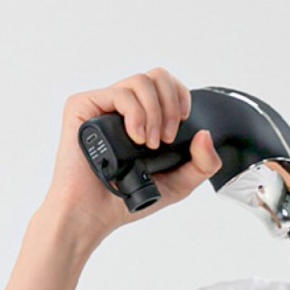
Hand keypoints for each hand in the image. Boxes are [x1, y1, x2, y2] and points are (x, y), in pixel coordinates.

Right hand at [42, 67, 222, 248]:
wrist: (96, 212)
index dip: (181, 96)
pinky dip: (136, 115)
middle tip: (167, 137)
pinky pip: (119, 93)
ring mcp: (103, 105)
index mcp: (143, 117)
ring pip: (140, 81)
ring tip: (149, 143)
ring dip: (154, 112)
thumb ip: (203, 163)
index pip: (166, 85)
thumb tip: (206, 135)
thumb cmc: (129, 197)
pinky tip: (135, 138)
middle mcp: (123, 107)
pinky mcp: (83, 107)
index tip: (183, 122)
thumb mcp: (180, 183)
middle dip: (171, 105)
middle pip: (157, 76)